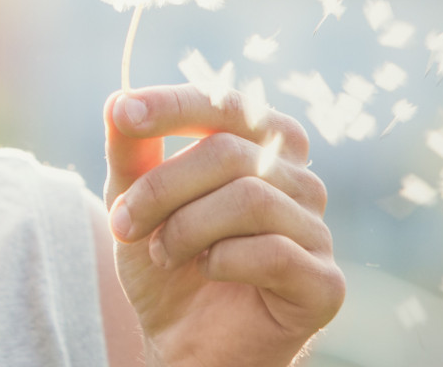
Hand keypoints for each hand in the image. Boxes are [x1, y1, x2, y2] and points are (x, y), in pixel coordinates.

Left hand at [103, 85, 344, 366]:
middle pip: (230, 152)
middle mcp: (301, 181)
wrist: (183, 343)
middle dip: (162, 187)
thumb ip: (131, 152)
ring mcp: (317, 232)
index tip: (124, 114)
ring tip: (165, 254)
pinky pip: (273, 252)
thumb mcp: (135, 201)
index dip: (174, 106)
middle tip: (125, 222)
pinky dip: (222, 262)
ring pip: (250, 199)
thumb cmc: (168, 263)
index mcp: (264, 147)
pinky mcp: (325, 284)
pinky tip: (208, 272)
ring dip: (187, 229)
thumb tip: (118, 100)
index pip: (227, 105)